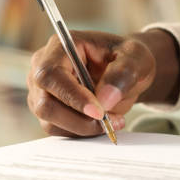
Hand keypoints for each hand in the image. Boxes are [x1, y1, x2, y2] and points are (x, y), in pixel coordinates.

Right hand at [27, 29, 179, 136]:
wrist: (127, 71)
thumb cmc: (128, 58)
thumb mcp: (137, 57)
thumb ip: (123, 73)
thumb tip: (105, 99)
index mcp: (61, 46)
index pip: (51, 75)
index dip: (72, 96)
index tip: (99, 112)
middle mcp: (43, 68)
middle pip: (45, 103)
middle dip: (79, 119)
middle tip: (109, 121)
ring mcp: (42, 91)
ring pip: (51, 122)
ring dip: (83, 128)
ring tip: (113, 120)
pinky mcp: (49, 110)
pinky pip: (58, 130)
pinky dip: (81, 132)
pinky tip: (101, 123)